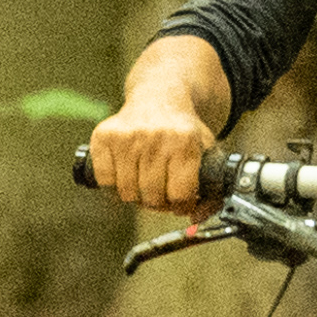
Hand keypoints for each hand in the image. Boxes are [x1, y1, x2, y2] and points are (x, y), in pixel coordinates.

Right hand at [80, 92, 227, 214]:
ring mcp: (128, 135)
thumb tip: (197, 219)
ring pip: (127, 193)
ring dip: (136, 195)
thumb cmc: (183, 132)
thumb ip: (213, 190)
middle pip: (152, 197)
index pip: (179, 195)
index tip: (181, 200)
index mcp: (185, 142)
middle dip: (158, 202)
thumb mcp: (207, 153)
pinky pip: (105, 180)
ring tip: (144, 181)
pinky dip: (113, 184)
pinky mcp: (104, 135)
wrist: (159, 97)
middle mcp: (156, 137)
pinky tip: (125, 172)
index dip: (181, 205)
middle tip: (161, 192)